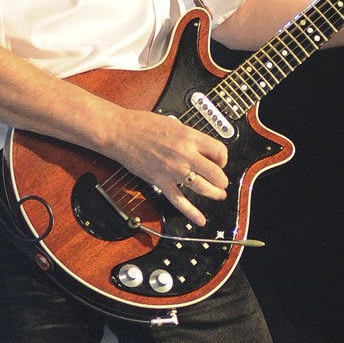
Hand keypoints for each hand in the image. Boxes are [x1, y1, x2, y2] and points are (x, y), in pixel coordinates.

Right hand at [109, 106, 228, 226]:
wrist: (120, 132)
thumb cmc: (142, 125)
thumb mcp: (174, 123)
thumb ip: (189, 137)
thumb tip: (201, 146)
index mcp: (189, 137)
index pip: (220, 151)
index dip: (223, 158)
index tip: (219, 161)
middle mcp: (185, 154)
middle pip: (216, 173)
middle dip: (222, 180)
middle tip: (221, 182)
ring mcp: (174, 170)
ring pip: (203, 188)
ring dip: (215, 193)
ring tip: (218, 195)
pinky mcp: (161, 181)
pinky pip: (180, 201)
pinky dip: (192, 213)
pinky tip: (200, 220)